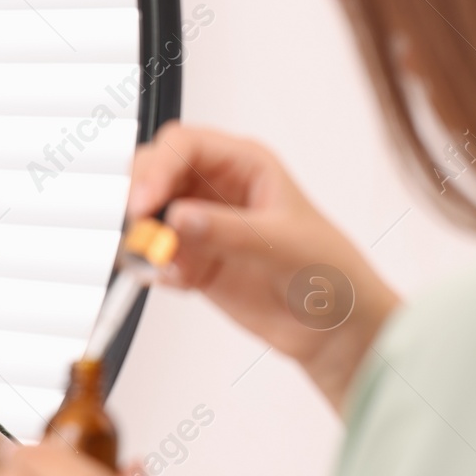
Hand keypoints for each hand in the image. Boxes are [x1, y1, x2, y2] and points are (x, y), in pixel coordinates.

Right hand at [126, 120, 400, 410]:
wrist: (336, 329)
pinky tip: (181, 282)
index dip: (157, 167)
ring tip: (166, 263)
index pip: (183, 146)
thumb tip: (177, 218)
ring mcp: (201, 223)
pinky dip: (156, 268)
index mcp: (243, 164)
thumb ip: (226, 230)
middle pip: (155, 172)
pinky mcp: (192, 259)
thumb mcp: (281, 244)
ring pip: (149, 214)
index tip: (144, 202)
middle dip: (141, 198)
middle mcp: (216, 187)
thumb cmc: (330, 272)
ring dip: (145, 237)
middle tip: (139, 228)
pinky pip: (155, 255)